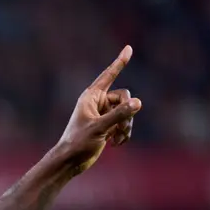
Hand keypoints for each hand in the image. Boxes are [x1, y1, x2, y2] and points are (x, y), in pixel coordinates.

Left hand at [54, 45, 142, 173]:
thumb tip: (138, 103)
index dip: (119, 62)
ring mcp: (103, 113)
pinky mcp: (107, 125)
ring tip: (118, 140)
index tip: (129, 48)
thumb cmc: (79, 143)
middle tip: (121, 129)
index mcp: (91, 97)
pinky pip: (124, 122)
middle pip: (125, 97)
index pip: (109, 75)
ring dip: (127, 126)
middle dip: (128, 113)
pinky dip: (124, 132)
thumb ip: (119, 115)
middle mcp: (97, 102)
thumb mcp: (100, 128)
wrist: (70, 161)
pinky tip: (117, 144)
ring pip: (127, 111)